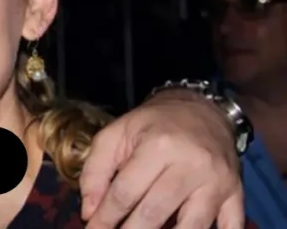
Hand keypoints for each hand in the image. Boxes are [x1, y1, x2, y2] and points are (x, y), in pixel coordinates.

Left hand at [79, 89, 244, 228]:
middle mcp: (191, 165)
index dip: (105, 217)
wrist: (203, 109)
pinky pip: (232, 225)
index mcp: (158, 146)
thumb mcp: (116, 134)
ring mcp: (218, 182)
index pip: (126, 192)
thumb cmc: (153, 124)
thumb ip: (95, 170)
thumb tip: (90, 212)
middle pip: (155, 212)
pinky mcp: (237, 193)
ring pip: (192, 226)